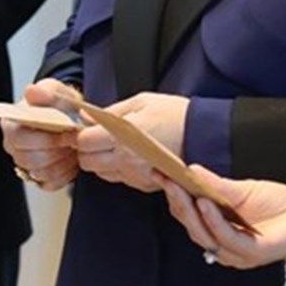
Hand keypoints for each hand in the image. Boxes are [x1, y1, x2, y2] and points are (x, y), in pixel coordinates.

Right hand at [2, 79, 83, 190]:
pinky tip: (71, 161)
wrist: (72, 119)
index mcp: (11, 123)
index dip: (44, 139)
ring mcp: (23, 164)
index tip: (66, 132)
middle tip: (73, 142)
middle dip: (56, 152)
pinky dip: (64, 175)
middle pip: (29, 159)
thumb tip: (32, 91)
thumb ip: (46, 92)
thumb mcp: (56, 91)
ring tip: (73, 149)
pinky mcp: (36, 178)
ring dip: (62, 163)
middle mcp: (12, 145)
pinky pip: (49, 184)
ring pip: (40, 173)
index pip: (18, 138)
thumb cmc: (60, 105)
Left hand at [74, 91, 189, 192]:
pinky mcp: (146, 184)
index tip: (85, 128)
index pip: (83, 143)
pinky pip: (121, 179)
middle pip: (87, 163)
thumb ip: (109, 112)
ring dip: (101, 161)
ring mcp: (136, 175)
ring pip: (101, 174)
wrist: (205, 135)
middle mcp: (126, 160)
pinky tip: (129, 156)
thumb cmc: (175, 115)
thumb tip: (85, 116)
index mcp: (122, 137)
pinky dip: (118, 170)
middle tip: (95, 138)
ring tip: (114, 146)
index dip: (80, 134)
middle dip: (86, 150)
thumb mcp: (140, 102)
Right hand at [157, 164, 285, 270]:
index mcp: (217, 230)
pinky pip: (228, 238)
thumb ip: (216, 185)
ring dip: (190, 211)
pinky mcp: (254, 253)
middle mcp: (223, 245)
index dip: (173, 194)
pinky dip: (213, 220)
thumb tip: (189, 170)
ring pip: (204, 234)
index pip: (187, 214)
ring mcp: (238, 252)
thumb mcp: (243, 191)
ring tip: (180, 187)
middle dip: (176, 201)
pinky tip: (205, 202)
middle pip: (191, 226)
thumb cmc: (280, 206)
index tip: (159, 172)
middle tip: (165, 178)